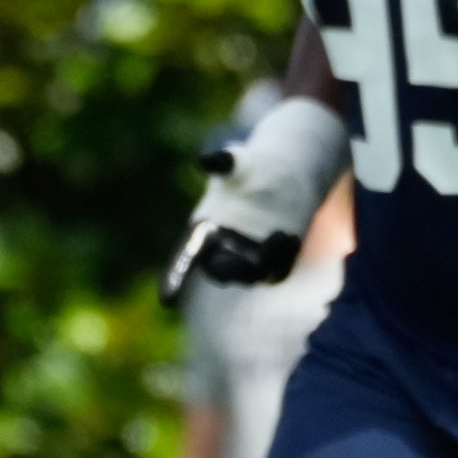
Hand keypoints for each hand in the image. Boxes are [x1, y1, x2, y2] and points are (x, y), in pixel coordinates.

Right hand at [158, 97, 349, 305]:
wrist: (283, 174)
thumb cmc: (250, 166)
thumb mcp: (237, 160)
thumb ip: (222, 162)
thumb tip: (207, 158)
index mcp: (204, 229)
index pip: (185, 256)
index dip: (174, 277)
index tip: (167, 299)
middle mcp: (223, 249)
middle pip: (220, 271)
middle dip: (232, 270)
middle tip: (251, 261)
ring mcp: (250, 257)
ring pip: (252, 275)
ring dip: (265, 262)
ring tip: (281, 235)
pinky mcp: (276, 260)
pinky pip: (277, 271)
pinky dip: (283, 260)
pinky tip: (291, 237)